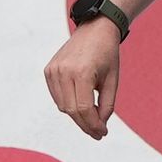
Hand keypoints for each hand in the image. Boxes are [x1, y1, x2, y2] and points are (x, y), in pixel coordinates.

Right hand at [46, 18, 125, 139]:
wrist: (96, 28)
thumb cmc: (107, 54)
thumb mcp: (113, 79)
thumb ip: (107, 104)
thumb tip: (99, 125)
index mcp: (82, 72)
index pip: (84, 108)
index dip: (93, 125)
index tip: (102, 133)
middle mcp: (63, 71)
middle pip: (72, 110)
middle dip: (85, 124)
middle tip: (98, 133)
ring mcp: (53, 71)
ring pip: (63, 106)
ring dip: (77, 116)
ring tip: (92, 119)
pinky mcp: (48, 70)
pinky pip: (57, 96)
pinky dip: (68, 104)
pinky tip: (80, 105)